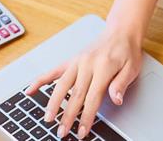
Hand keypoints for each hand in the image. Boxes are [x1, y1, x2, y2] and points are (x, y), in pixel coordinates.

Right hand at [25, 25, 142, 137]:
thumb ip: (121, 84)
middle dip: (67, 116)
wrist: (121, 31)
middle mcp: (87, 64)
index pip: (92, 98)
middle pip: (75, 94)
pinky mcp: (71, 60)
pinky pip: (53, 71)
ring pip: (61, 85)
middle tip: (62, 132)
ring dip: (53, 103)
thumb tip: (116, 100)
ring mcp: (77, 61)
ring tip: (48, 118)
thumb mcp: (132, 68)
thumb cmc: (127, 51)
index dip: (86, 117)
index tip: (81, 131)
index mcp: (103, 67)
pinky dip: (41, 80)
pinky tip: (31, 90)